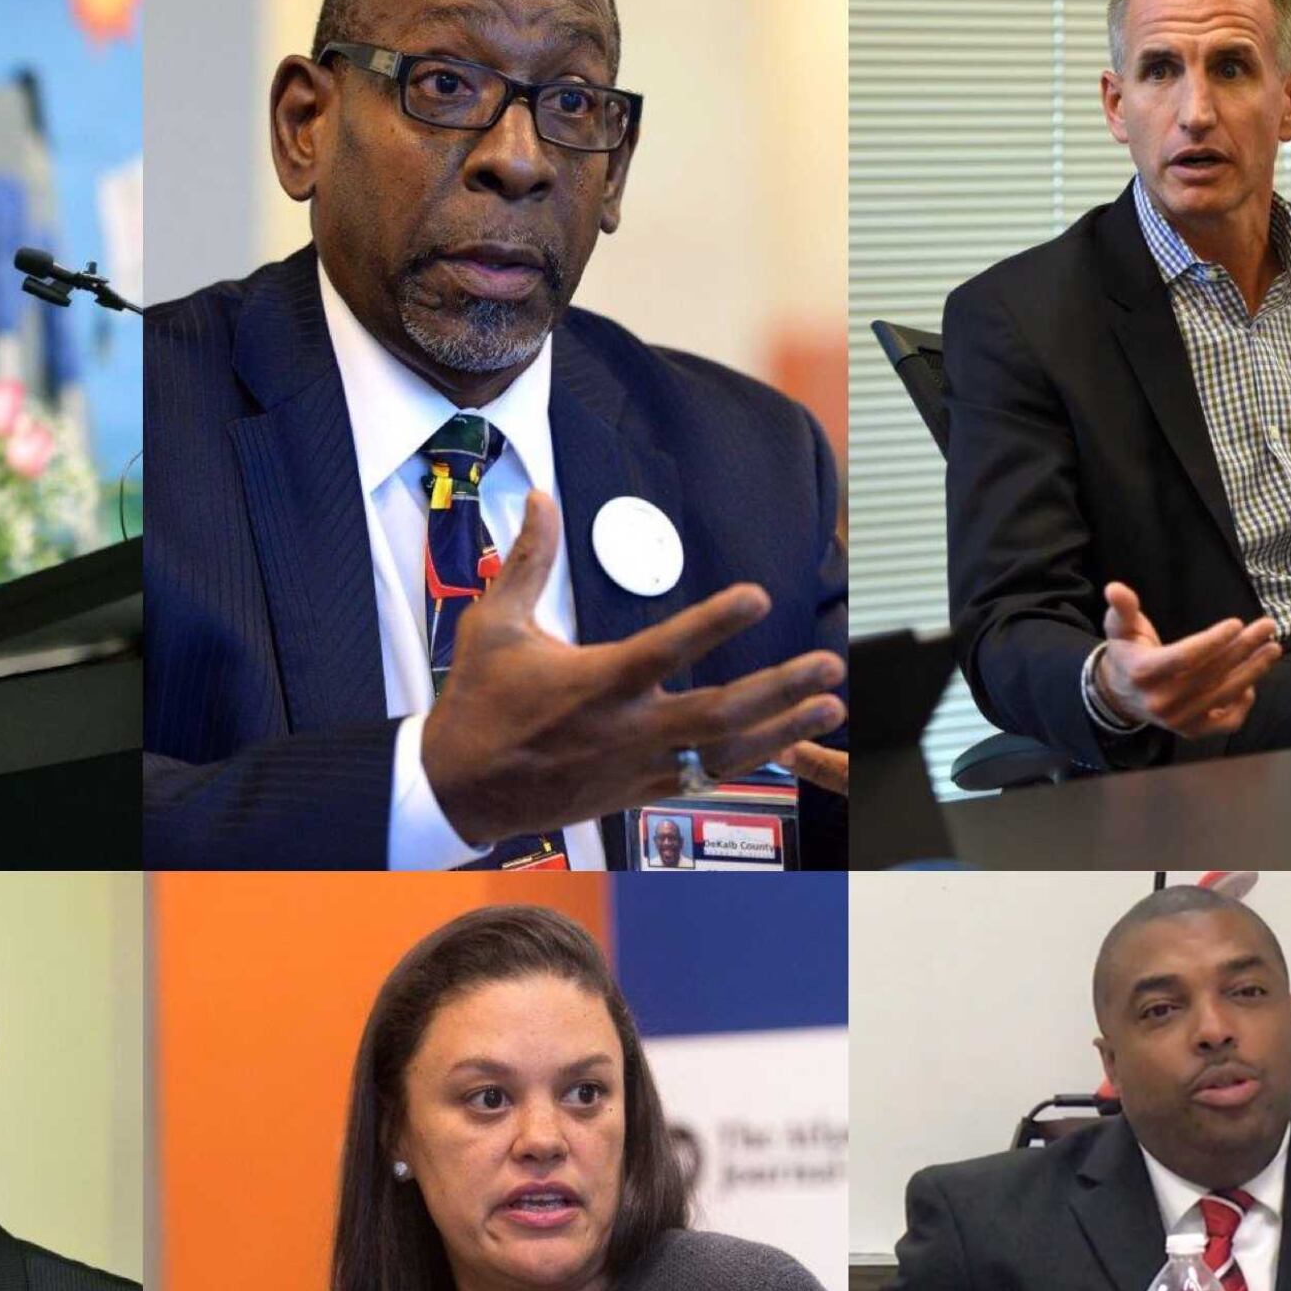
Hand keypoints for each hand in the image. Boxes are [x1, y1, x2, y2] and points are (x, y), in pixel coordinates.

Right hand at [419, 492, 845, 847]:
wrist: (459, 789)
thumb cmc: (476, 704)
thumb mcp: (492, 625)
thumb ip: (527, 560)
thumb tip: (538, 499)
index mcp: (594, 683)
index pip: (666, 649)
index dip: (715, 623)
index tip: (758, 596)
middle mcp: (626, 730)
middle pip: (720, 713)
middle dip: (781, 689)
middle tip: (829, 665)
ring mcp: (638, 766)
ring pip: (725, 754)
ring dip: (783, 729)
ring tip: (830, 708)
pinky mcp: (639, 792)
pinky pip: (706, 780)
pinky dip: (749, 760)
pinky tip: (784, 743)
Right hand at [1092, 582, 1279, 735]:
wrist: (1120, 696)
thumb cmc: (1128, 654)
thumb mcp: (1120, 628)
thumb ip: (1123, 608)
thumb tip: (1115, 588)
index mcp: (1143, 673)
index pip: (1185, 657)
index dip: (1214, 641)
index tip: (1237, 623)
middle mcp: (1161, 701)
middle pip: (1212, 673)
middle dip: (1244, 648)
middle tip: (1268, 627)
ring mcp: (1178, 720)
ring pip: (1224, 695)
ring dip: (1253, 671)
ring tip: (1272, 649)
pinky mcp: (1192, 731)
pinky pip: (1226, 722)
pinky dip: (1243, 704)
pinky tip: (1252, 683)